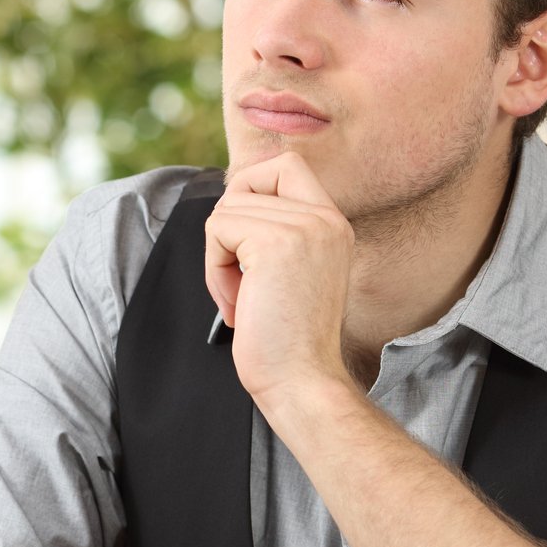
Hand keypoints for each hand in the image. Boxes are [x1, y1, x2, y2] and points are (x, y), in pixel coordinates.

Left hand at [203, 152, 356, 408]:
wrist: (302, 383)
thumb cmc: (286, 340)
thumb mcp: (290, 270)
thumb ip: (275, 230)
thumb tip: (230, 197)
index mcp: (333, 224)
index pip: (286, 164)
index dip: (250, 186)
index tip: (243, 240)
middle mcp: (325, 219)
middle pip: (245, 184)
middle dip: (227, 232)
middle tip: (241, 278)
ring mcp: (304, 227)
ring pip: (227, 209)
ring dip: (219, 257)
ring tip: (242, 299)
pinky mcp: (277, 243)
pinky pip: (218, 229)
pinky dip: (214, 269)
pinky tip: (238, 305)